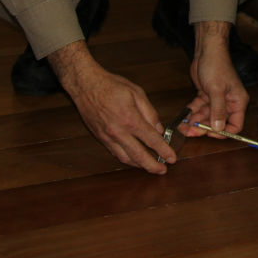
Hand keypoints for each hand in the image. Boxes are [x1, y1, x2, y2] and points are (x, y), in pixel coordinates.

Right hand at [50, 40, 174, 173]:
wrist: (85, 85)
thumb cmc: (111, 85)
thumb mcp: (137, 93)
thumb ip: (150, 112)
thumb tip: (159, 129)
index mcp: (131, 119)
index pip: (152, 140)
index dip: (164, 151)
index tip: (172, 159)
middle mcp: (118, 132)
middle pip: (139, 156)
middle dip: (152, 166)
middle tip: (162, 171)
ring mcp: (107, 137)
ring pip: (125, 158)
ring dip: (139, 165)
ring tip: (149, 167)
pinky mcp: (100, 137)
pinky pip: (115, 153)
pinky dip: (126, 158)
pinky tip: (133, 159)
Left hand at [184, 21, 248, 138]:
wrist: (207, 50)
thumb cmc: (216, 65)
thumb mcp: (216, 89)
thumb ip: (218, 110)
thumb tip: (218, 128)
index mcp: (237, 102)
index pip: (235, 125)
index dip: (223, 132)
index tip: (209, 133)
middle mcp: (229, 103)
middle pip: (217, 123)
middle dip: (203, 128)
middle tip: (190, 131)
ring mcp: (217, 99)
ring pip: (206, 117)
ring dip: (195, 121)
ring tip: (183, 126)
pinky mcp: (206, 95)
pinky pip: (199, 109)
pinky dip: (192, 113)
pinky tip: (184, 116)